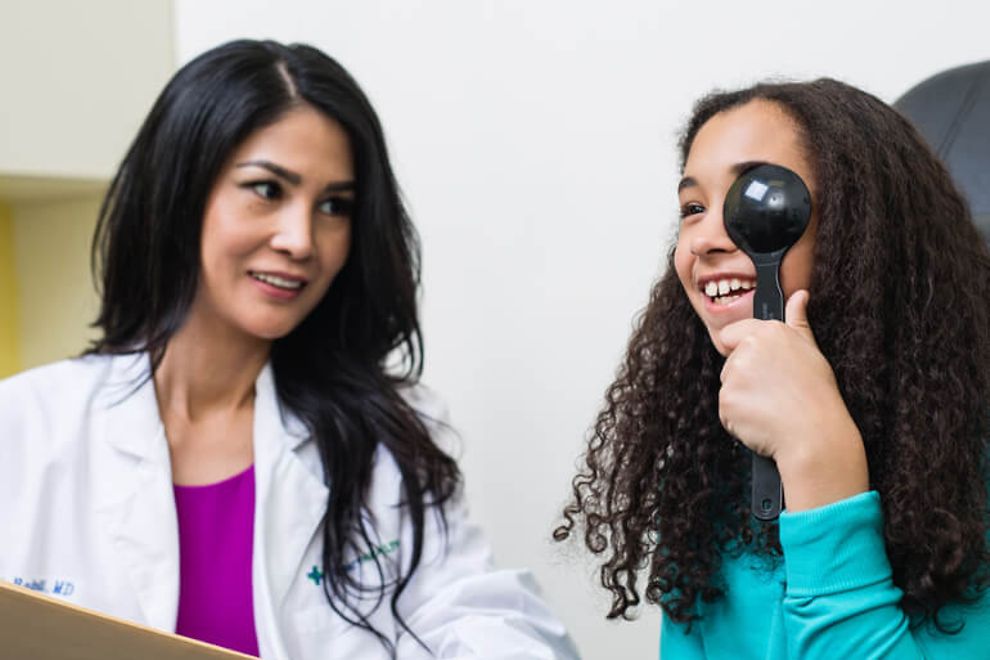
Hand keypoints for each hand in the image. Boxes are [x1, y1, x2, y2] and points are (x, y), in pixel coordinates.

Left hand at [718, 290, 868, 510]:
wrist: (816, 436)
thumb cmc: (817, 396)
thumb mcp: (811, 351)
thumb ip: (797, 320)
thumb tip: (799, 296)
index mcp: (769, 332)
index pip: (733, 334)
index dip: (743, 351)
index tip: (762, 369)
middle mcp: (749, 348)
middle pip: (730, 363)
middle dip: (746, 379)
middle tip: (776, 393)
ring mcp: (735, 375)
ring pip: (729, 387)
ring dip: (743, 399)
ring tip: (773, 407)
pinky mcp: (726, 400)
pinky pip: (726, 410)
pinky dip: (739, 419)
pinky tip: (763, 421)